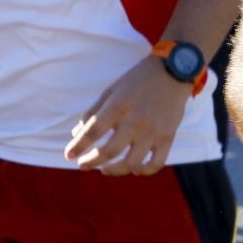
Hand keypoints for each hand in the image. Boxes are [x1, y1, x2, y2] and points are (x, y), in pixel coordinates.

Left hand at [65, 54, 192, 173]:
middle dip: (91, 162)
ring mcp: (153, 131)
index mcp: (118, 106)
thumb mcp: (112, 90)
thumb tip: (77, 134)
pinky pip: (156, 163)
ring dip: (114, 171)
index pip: (92, 132)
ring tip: (105, 169)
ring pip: (131, 163)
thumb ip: (93, 112)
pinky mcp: (168, 137)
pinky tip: (134, 168)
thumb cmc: (138, 81)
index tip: (69, 155)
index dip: (77, 146)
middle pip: (109, 151)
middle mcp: (135, 121)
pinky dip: (143, 171)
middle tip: (83, 165)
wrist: (174, 71)